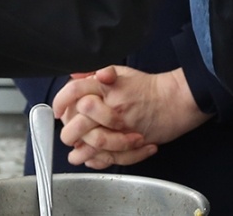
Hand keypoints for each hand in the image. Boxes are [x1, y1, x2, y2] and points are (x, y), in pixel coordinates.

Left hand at [54, 65, 210, 169]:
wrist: (175, 100)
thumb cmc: (148, 87)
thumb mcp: (120, 71)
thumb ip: (95, 74)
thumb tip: (74, 75)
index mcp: (106, 85)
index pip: (73, 91)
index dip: (59, 102)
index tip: (56, 111)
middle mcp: (111, 105)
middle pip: (79, 122)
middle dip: (67, 133)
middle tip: (67, 135)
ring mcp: (122, 126)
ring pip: (93, 143)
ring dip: (80, 151)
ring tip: (75, 152)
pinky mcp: (132, 142)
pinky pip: (110, 157)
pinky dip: (98, 161)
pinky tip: (92, 158)